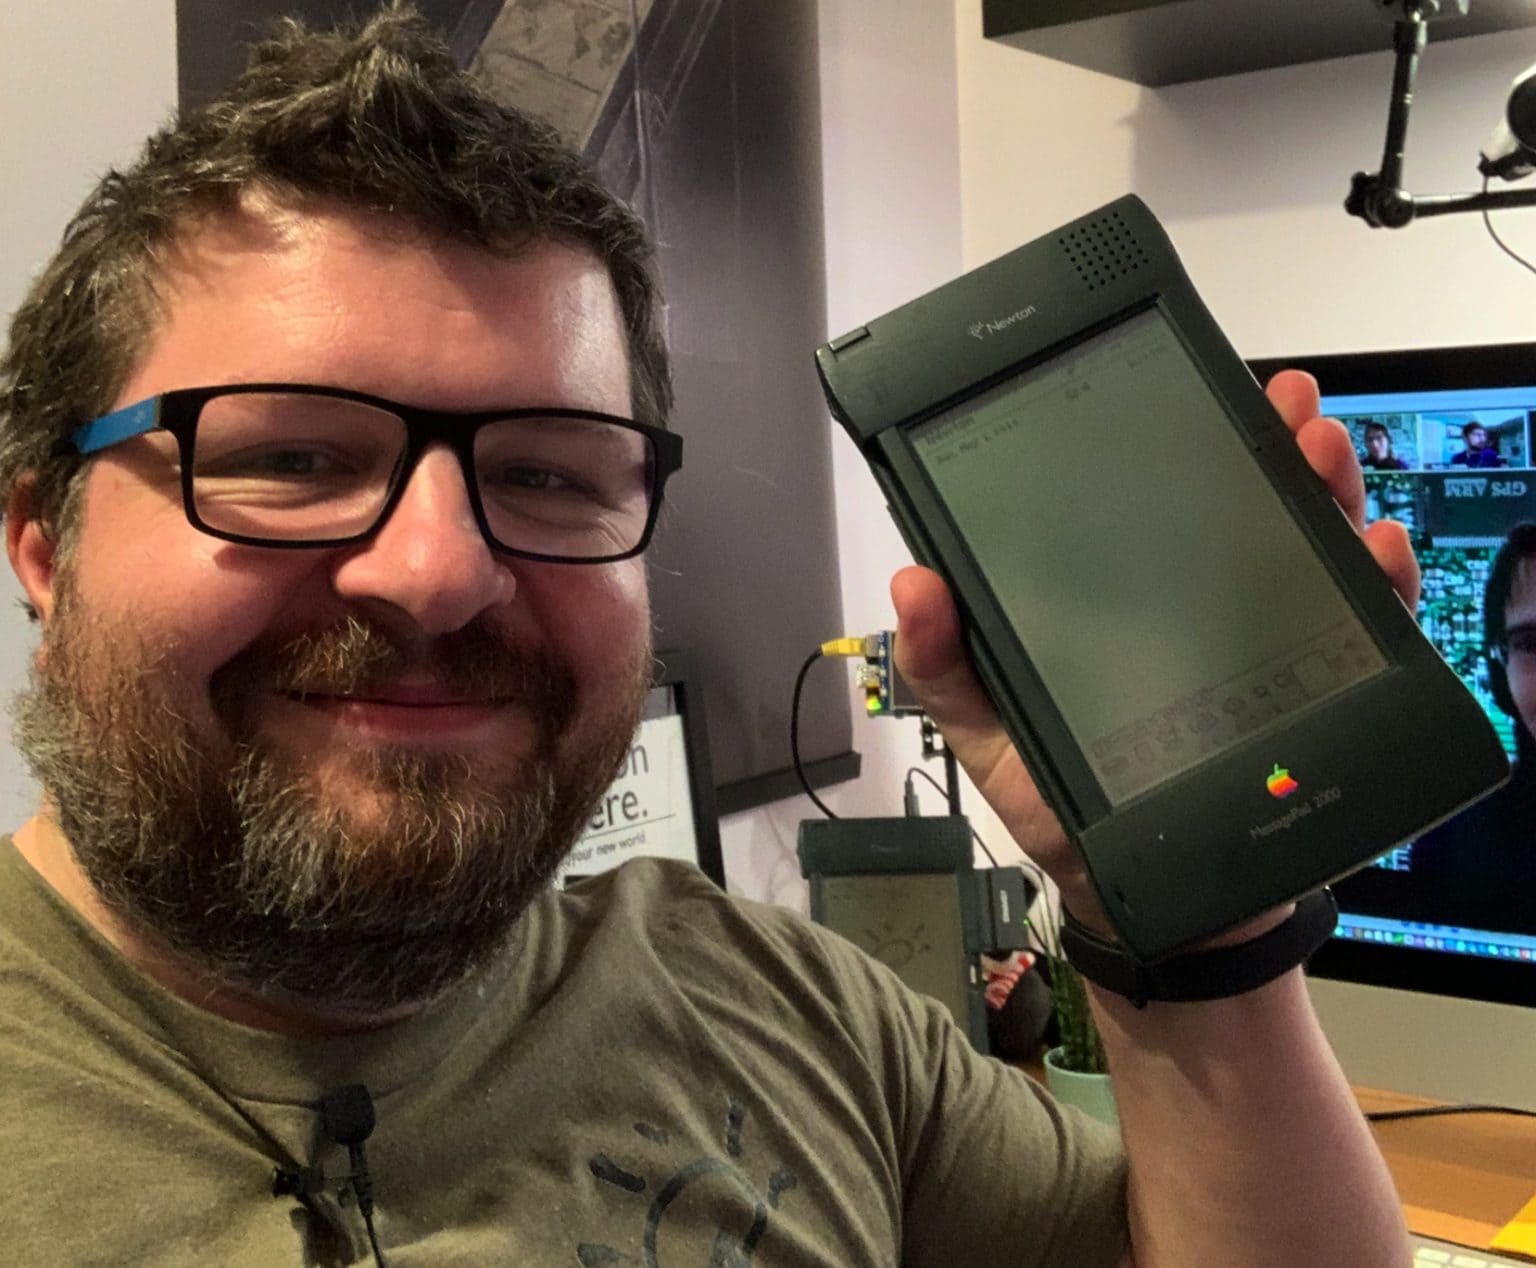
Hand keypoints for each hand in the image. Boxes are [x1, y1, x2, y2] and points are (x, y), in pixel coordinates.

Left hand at [889, 369, 1420, 930]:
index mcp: (1118, 598)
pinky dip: (1378, 582)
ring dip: (1325, 489)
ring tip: (1322, 454)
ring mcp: (1260, 640)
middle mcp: (1195, 604)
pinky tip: (1374, 550)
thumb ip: (945, 666)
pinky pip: (1360, 626)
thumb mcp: (989, 735)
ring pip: (1304, 545)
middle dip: (1267, 443)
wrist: (1147, 899)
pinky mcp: (1315, 687)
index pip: (1147, 501)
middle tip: (1281, 410)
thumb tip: (912, 582)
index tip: (1182, 386)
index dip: (1169, 439)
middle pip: (1239, 504)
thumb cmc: (1065, 808)